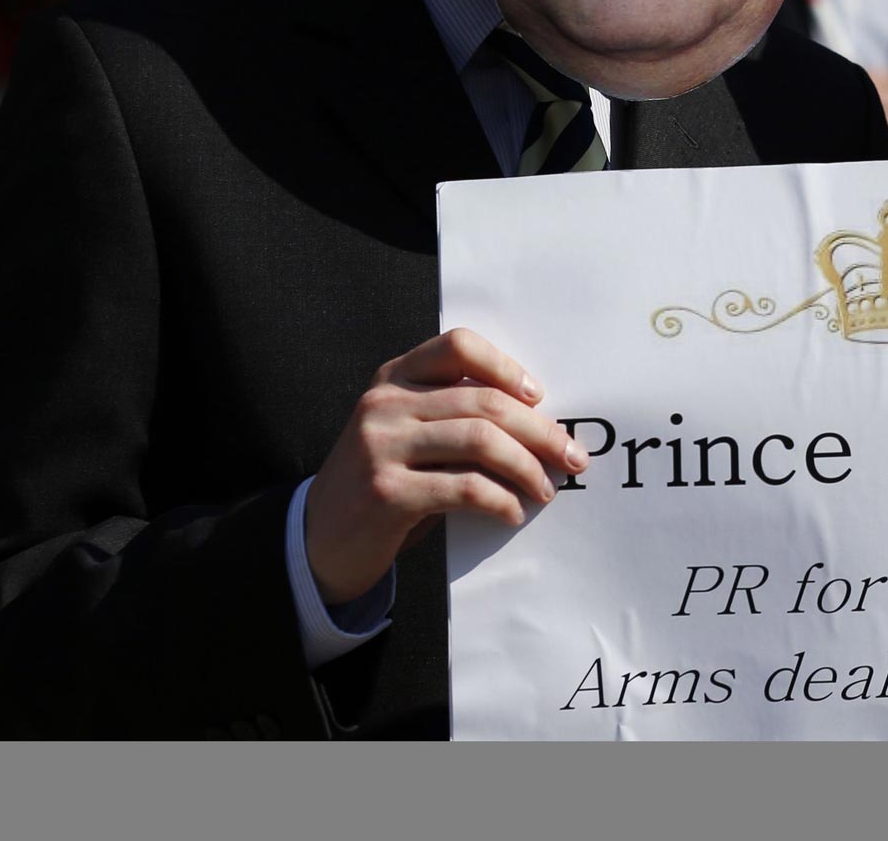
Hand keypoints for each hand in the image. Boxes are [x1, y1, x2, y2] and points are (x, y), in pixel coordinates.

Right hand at [304, 328, 587, 604]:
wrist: (316, 541)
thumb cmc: (382, 483)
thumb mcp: (407, 434)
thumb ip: (452, 416)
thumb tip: (539, 423)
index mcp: (393, 379)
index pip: (458, 345)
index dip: (506, 366)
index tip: (539, 397)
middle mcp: (383, 404)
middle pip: (484, 401)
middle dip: (540, 431)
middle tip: (572, 456)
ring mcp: (380, 446)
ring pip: (481, 441)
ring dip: (527, 468)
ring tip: (545, 489)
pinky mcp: (386, 492)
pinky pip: (465, 488)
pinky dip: (501, 501)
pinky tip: (512, 512)